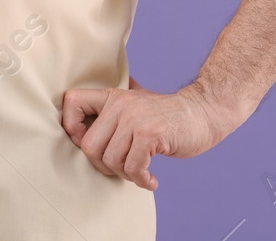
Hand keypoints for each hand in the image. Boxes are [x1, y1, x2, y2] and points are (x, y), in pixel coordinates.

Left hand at [60, 75, 246, 190]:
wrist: (203, 113)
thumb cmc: (168, 114)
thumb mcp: (138, 100)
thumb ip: (115, 104)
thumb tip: (85, 112)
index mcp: (112, 96)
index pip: (72, 102)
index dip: (72, 128)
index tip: (90, 144)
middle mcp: (120, 104)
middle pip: (89, 146)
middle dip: (103, 165)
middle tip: (122, 168)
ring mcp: (134, 119)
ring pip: (110, 161)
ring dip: (126, 175)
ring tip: (140, 172)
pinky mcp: (149, 134)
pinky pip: (132, 168)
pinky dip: (142, 180)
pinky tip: (151, 180)